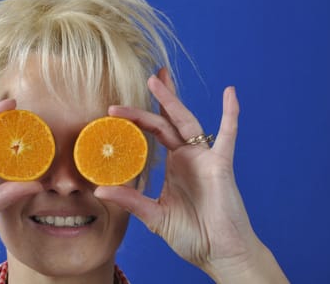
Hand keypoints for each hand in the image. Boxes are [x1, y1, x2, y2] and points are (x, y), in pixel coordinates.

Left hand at [95, 68, 287, 282]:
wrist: (219, 254)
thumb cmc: (191, 235)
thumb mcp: (153, 215)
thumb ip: (130, 200)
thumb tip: (99, 190)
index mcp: (175, 164)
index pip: (154, 132)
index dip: (137, 118)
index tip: (116, 108)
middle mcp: (188, 156)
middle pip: (169, 119)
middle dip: (158, 97)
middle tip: (148, 75)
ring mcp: (205, 158)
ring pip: (187, 121)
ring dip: (173, 100)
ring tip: (159, 78)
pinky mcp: (221, 165)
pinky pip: (227, 136)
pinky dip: (230, 114)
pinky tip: (230, 93)